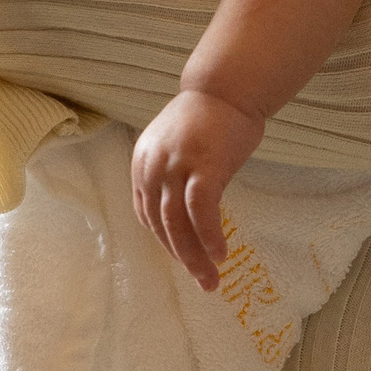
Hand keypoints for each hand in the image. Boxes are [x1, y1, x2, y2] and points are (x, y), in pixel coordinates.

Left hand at [132, 88, 266, 289]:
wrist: (228, 87)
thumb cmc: (211, 118)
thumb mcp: (178, 149)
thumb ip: (175, 177)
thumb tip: (187, 212)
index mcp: (142, 163)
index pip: (147, 215)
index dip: (166, 242)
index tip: (186, 259)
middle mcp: (152, 166)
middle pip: (162, 225)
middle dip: (182, 259)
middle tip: (202, 283)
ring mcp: (176, 166)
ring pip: (178, 224)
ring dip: (195, 257)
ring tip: (211, 278)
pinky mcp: (203, 166)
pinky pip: (201, 211)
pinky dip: (209, 236)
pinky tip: (221, 253)